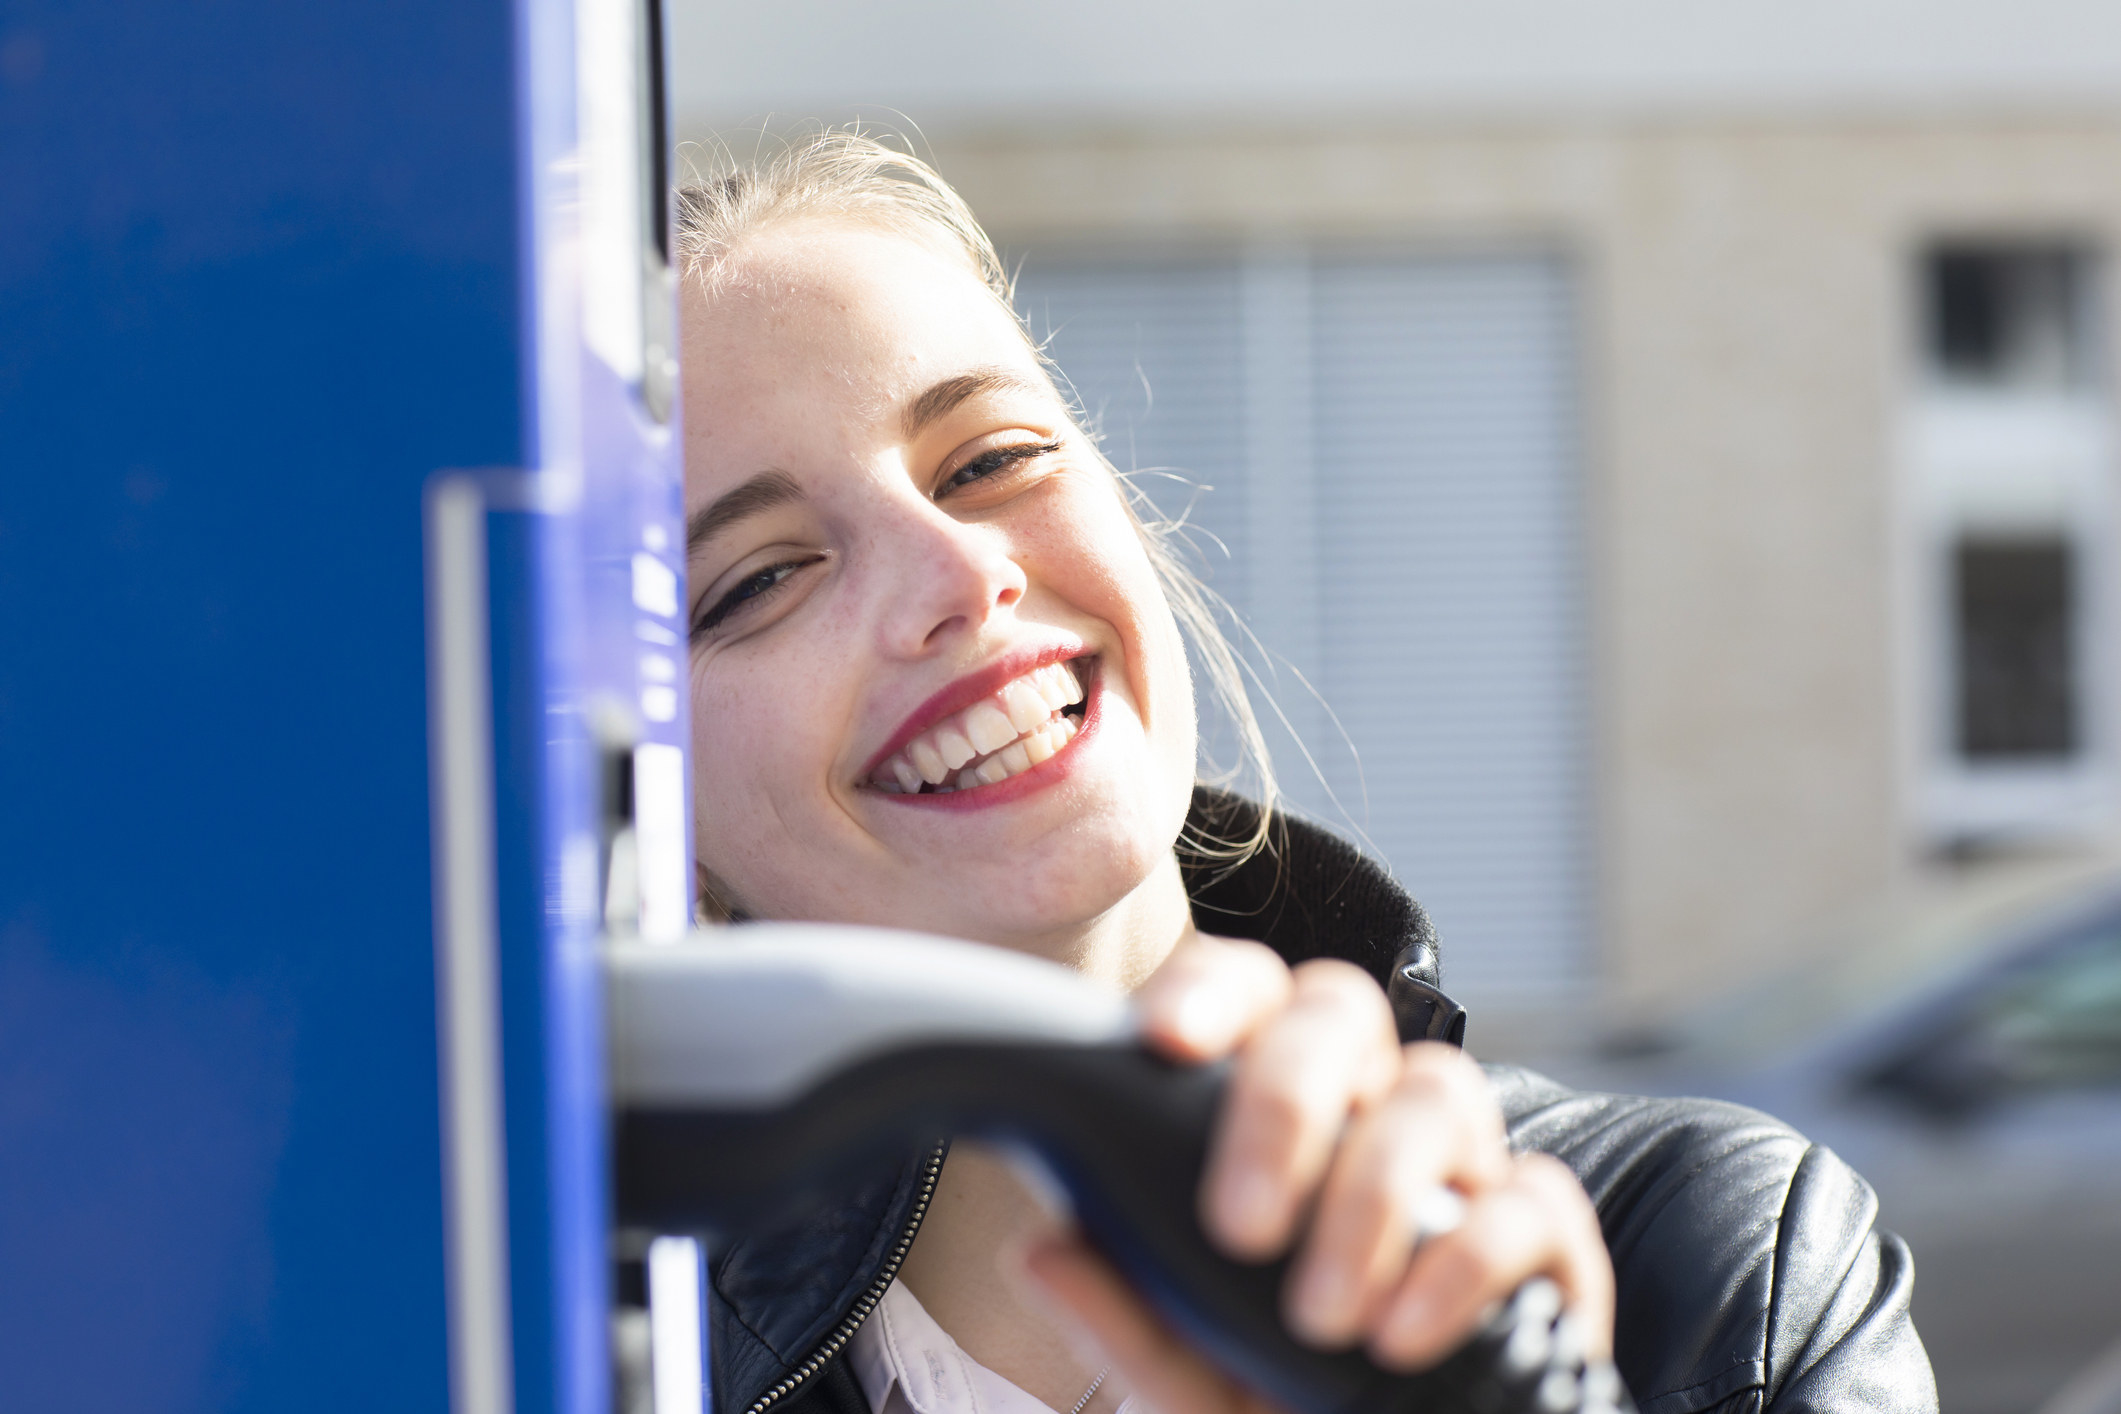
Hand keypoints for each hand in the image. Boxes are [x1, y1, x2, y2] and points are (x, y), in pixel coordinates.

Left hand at [1019, 932, 1613, 1413]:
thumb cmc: (1272, 1402)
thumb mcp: (1186, 1375)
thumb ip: (1125, 1317)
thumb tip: (1042, 1251)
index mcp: (1264, 1101)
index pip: (1243, 987)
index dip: (1209, 991)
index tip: (1167, 1044)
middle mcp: (1364, 1104)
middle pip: (1339, 1011)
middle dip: (1285, 1102)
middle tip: (1240, 1227)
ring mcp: (1460, 1163)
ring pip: (1439, 1089)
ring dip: (1373, 1197)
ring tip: (1320, 1317)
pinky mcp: (1543, 1240)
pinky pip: (1532, 1200)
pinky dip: (1470, 1263)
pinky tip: (1402, 1336)